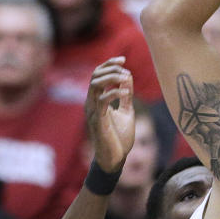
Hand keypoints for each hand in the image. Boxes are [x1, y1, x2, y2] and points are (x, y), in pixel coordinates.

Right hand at [85, 57, 134, 172]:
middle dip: (110, 68)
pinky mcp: (98, 121)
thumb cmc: (119, 137)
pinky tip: (127, 92)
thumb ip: (125, 96)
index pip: (97, 75)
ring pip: (95, 85)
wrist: (116, 159)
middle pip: (95, 76)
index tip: (123, 59)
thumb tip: (128, 77)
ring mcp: (93, 112)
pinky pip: (102, 101)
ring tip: (126, 78)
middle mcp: (91, 103)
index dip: (108, 64)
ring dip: (111, 78)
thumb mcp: (126, 111)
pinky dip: (114, 93)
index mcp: (97, 100)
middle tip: (125, 68)